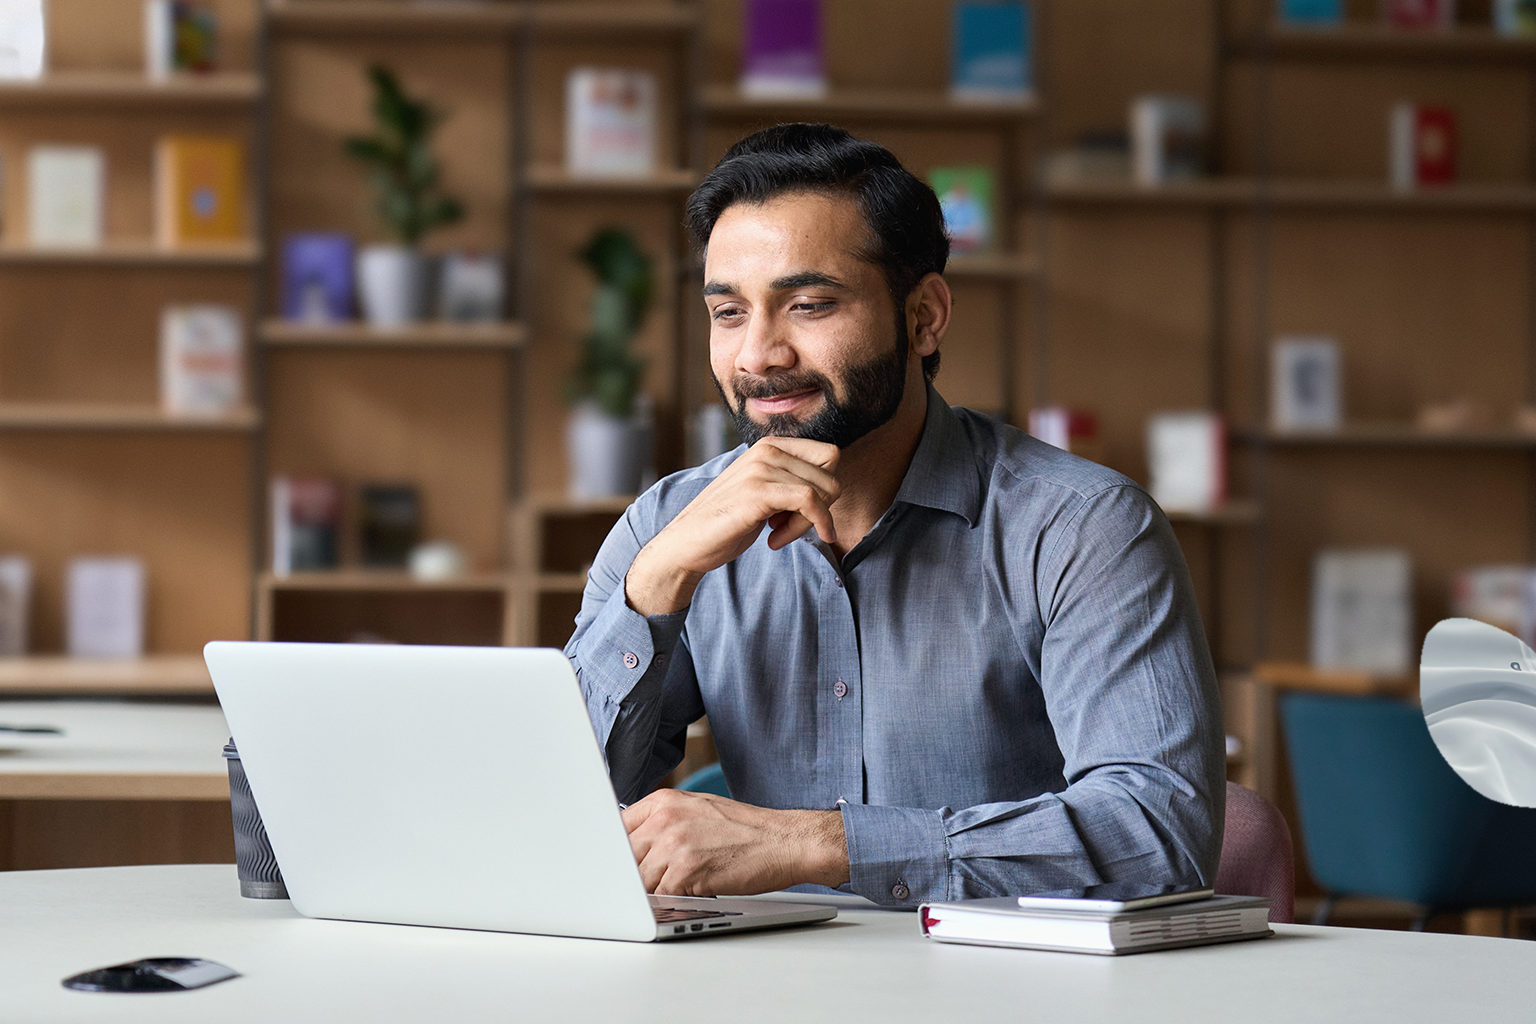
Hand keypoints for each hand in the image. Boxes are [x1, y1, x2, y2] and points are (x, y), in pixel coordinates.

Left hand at [622, 788, 848, 895]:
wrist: (783, 840)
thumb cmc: (744, 829)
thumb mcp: (696, 810)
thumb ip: (662, 822)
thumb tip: (630, 845)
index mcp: (662, 801)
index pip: (615, 829)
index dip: (614, 853)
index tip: (612, 867)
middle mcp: (664, 819)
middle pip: (623, 858)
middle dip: (631, 876)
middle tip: (644, 885)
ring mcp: (674, 845)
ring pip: (638, 881)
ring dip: (652, 892)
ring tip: (677, 888)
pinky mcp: (686, 872)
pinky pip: (659, 896)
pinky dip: (669, 902)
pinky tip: (688, 895)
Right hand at [624, 437, 839, 615]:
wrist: (686, 542)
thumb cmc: (726, 521)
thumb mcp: (763, 492)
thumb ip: (790, 481)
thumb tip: (832, 486)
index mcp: (770, 445)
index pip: (829, 455)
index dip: (825, 488)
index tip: (802, 512)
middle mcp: (767, 450)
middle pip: (830, 474)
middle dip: (821, 508)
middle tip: (790, 528)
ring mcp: (761, 468)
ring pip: (822, 491)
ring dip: (808, 523)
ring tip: (779, 535)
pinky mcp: (758, 491)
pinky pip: (810, 502)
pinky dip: (809, 526)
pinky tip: (777, 542)